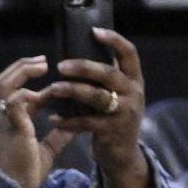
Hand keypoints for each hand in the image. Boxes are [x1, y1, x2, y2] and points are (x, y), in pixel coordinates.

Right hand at [0, 54, 71, 187]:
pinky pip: (13, 100)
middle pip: (4, 82)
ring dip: (22, 71)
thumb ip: (58, 136)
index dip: (37, 88)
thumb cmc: (25, 174)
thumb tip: (75, 126)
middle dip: (23, 68)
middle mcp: (6, 118)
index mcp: (13, 123)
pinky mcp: (13, 126)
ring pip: (5, 84)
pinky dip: (27, 90)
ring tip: (42, 64)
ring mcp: (6, 120)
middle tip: (44, 61)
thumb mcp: (47, 151)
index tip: (57, 84)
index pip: (19, 96)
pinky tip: (46, 88)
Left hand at [43, 27, 151, 187]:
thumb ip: (106, 80)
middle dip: (84, 67)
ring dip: (72, 91)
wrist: (122, 156)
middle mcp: (133, 93)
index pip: (129, 53)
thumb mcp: (118, 97)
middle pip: (109, 73)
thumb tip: (80, 58)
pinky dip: (68, 120)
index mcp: (134, 80)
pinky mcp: (112, 131)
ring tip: (52, 89)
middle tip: (61, 65)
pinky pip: (87, 122)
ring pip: (97, 96)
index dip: (114, 40)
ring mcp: (125, 113)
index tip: (94, 31)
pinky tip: (54, 119)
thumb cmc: (113, 120)